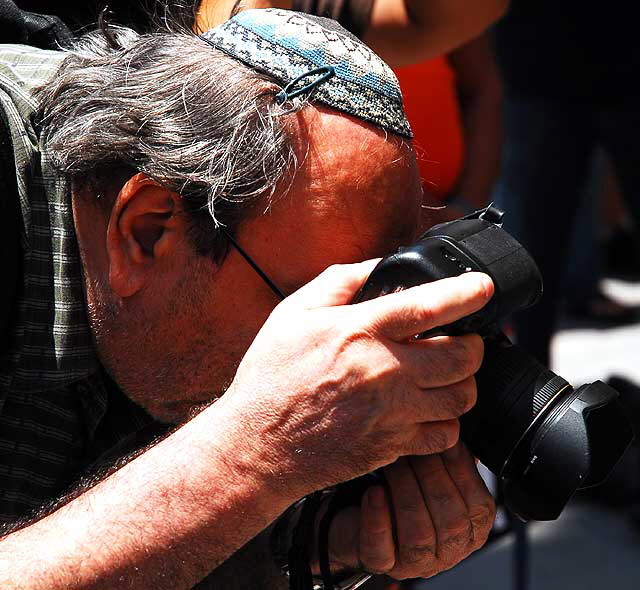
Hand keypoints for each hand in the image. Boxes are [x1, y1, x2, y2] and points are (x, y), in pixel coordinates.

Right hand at [222, 261, 492, 499]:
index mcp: (360, 332)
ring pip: (461, 398)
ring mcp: (391, 413)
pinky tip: (430, 409)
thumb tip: (378, 265)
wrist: (258, 444)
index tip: (484, 287)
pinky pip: (445, 436)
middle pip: (461, 357)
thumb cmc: (271, 376)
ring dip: (464, 382)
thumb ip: (339, 282)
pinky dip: (448, 421)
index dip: (467, 292)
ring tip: (449, 374)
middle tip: (467, 340)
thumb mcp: (293, 314)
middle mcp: (383, 372)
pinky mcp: (393, 445)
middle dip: (475, 345)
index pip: (429, 306)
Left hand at [327, 443, 495, 578]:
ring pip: (419, 535)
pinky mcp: (380, 562)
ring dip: (406, 491)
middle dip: (432, 476)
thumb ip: (451, 456)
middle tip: (415, 446)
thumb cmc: (400, 488)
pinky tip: (374, 491)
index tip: (445, 439)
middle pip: (452, 522)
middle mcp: (447, 552)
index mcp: (470, 531)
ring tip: (394, 463)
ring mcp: (414, 563)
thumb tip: (461, 424)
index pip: (480, 507)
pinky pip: (382, 548)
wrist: (357, 513)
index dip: (462, 470)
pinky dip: (378, 517)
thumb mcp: (430, 471)